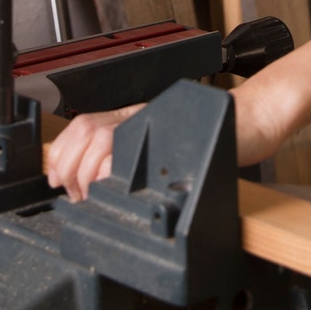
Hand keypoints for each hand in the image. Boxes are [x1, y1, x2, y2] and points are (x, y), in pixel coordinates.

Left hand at [42, 78, 301, 201]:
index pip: (83, 125)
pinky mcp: (171, 133)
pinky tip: (117, 184)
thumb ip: (137, 153)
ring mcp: (155, 122)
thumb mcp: (168, 143)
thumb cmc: (216, 134)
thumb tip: (102, 180)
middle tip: (77, 193)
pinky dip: (116, 170)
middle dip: (71, 166)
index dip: (64, 151)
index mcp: (135, 116)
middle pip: (86, 131)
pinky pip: (133, 149)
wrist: (252, 120)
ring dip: (89, 171)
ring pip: (101, 137)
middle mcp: (140, 115)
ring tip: (94, 194)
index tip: (58, 177)